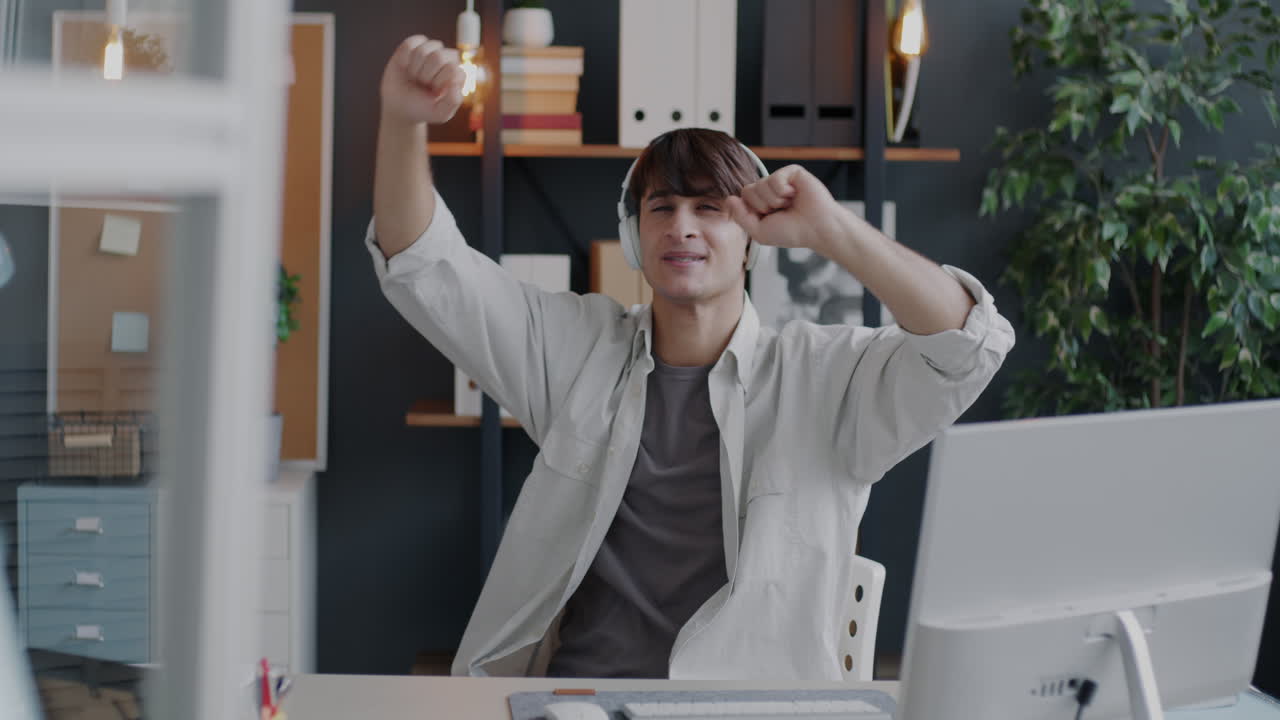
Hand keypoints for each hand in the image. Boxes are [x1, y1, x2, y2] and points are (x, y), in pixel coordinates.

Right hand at [380, 35, 465, 125]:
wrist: (399, 106)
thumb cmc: (423, 109)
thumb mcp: (440, 113)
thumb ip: (453, 101)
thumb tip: (455, 82)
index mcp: (457, 74)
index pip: (452, 69)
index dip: (438, 82)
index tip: (434, 92)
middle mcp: (447, 59)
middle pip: (438, 57)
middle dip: (425, 75)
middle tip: (422, 84)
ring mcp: (430, 50)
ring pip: (422, 50)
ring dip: (414, 68)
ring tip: (415, 77)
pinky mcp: (414, 45)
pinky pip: (410, 44)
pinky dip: (405, 58)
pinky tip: (406, 66)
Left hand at [726, 165, 843, 251]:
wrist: (817, 229)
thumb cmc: (792, 232)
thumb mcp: (759, 232)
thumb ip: (741, 217)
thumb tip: (729, 199)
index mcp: (761, 202)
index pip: (742, 198)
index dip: (752, 211)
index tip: (768, 219)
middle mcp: (770, 190)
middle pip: (748, 190)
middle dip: (762, 206)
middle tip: (781, 212)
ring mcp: (781, 180)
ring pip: (760, 185)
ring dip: (775, 201)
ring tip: (790, 204)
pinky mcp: (792, 172)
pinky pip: (774, 178)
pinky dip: (783, 192)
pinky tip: (795, 195)